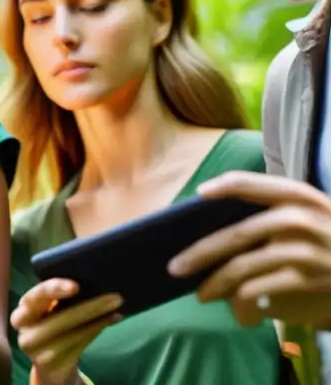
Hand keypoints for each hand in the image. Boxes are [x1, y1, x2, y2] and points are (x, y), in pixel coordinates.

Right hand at [10, 279, 121, 384]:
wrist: (49, 363)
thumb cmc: (52, 325)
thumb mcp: (48, 311)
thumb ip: (58, 298)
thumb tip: (91, 280)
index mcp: (23, 312)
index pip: (35, 297)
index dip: (54, 290)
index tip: (76, 286)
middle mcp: (26, 332)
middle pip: (58, 319)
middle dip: (89, 307)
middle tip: (115, 297)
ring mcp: (38, 352)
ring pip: (73, 334)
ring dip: (98, 320)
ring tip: (116, 309)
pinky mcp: (53, 365)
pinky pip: (80, 346)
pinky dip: (97, 331)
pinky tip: (111, 320)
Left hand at [169, 171, 330, 327]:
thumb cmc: (327, 237)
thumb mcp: (309, 212)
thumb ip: (270, 209)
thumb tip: (209, 219)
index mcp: (299, 196)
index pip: (254, 183)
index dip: (225, 186)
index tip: (199, 194)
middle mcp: (302, 219)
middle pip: (238, 233)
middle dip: (201, 252)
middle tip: (174, 266)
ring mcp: (307, 251)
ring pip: (245, 266)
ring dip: (215, 283)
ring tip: (199, 293)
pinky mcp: (310, 279)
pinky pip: (261, 289)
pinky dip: (241, 299)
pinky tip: (232, 306)